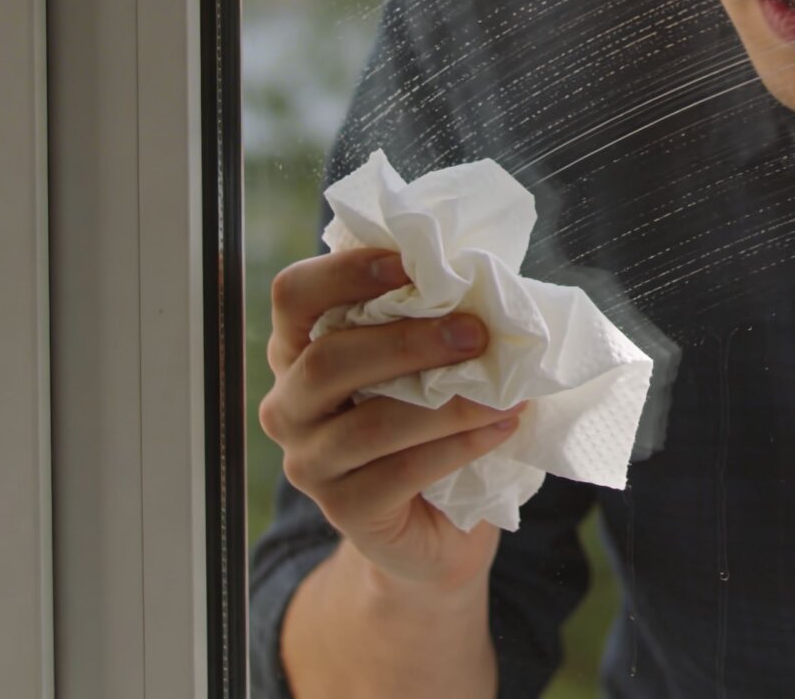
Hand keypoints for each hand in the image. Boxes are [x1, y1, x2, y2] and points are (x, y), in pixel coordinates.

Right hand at [259, 248, 524, 593]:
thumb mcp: (420, 365)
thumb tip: (482, 282)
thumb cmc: (427, 425)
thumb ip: (427, 322)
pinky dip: (459, 446)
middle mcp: (288, 405)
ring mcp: (309, 462)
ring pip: (370, 424)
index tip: (410, 266)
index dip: (344, 272)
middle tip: (476, 333)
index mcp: (298, 350)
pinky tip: (501, 428)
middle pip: (327, 361)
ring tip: (506, 392)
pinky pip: (401, 473)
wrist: (433, 528)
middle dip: (408, 341)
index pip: (293, 296)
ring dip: (447, 404)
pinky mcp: (344, 510)